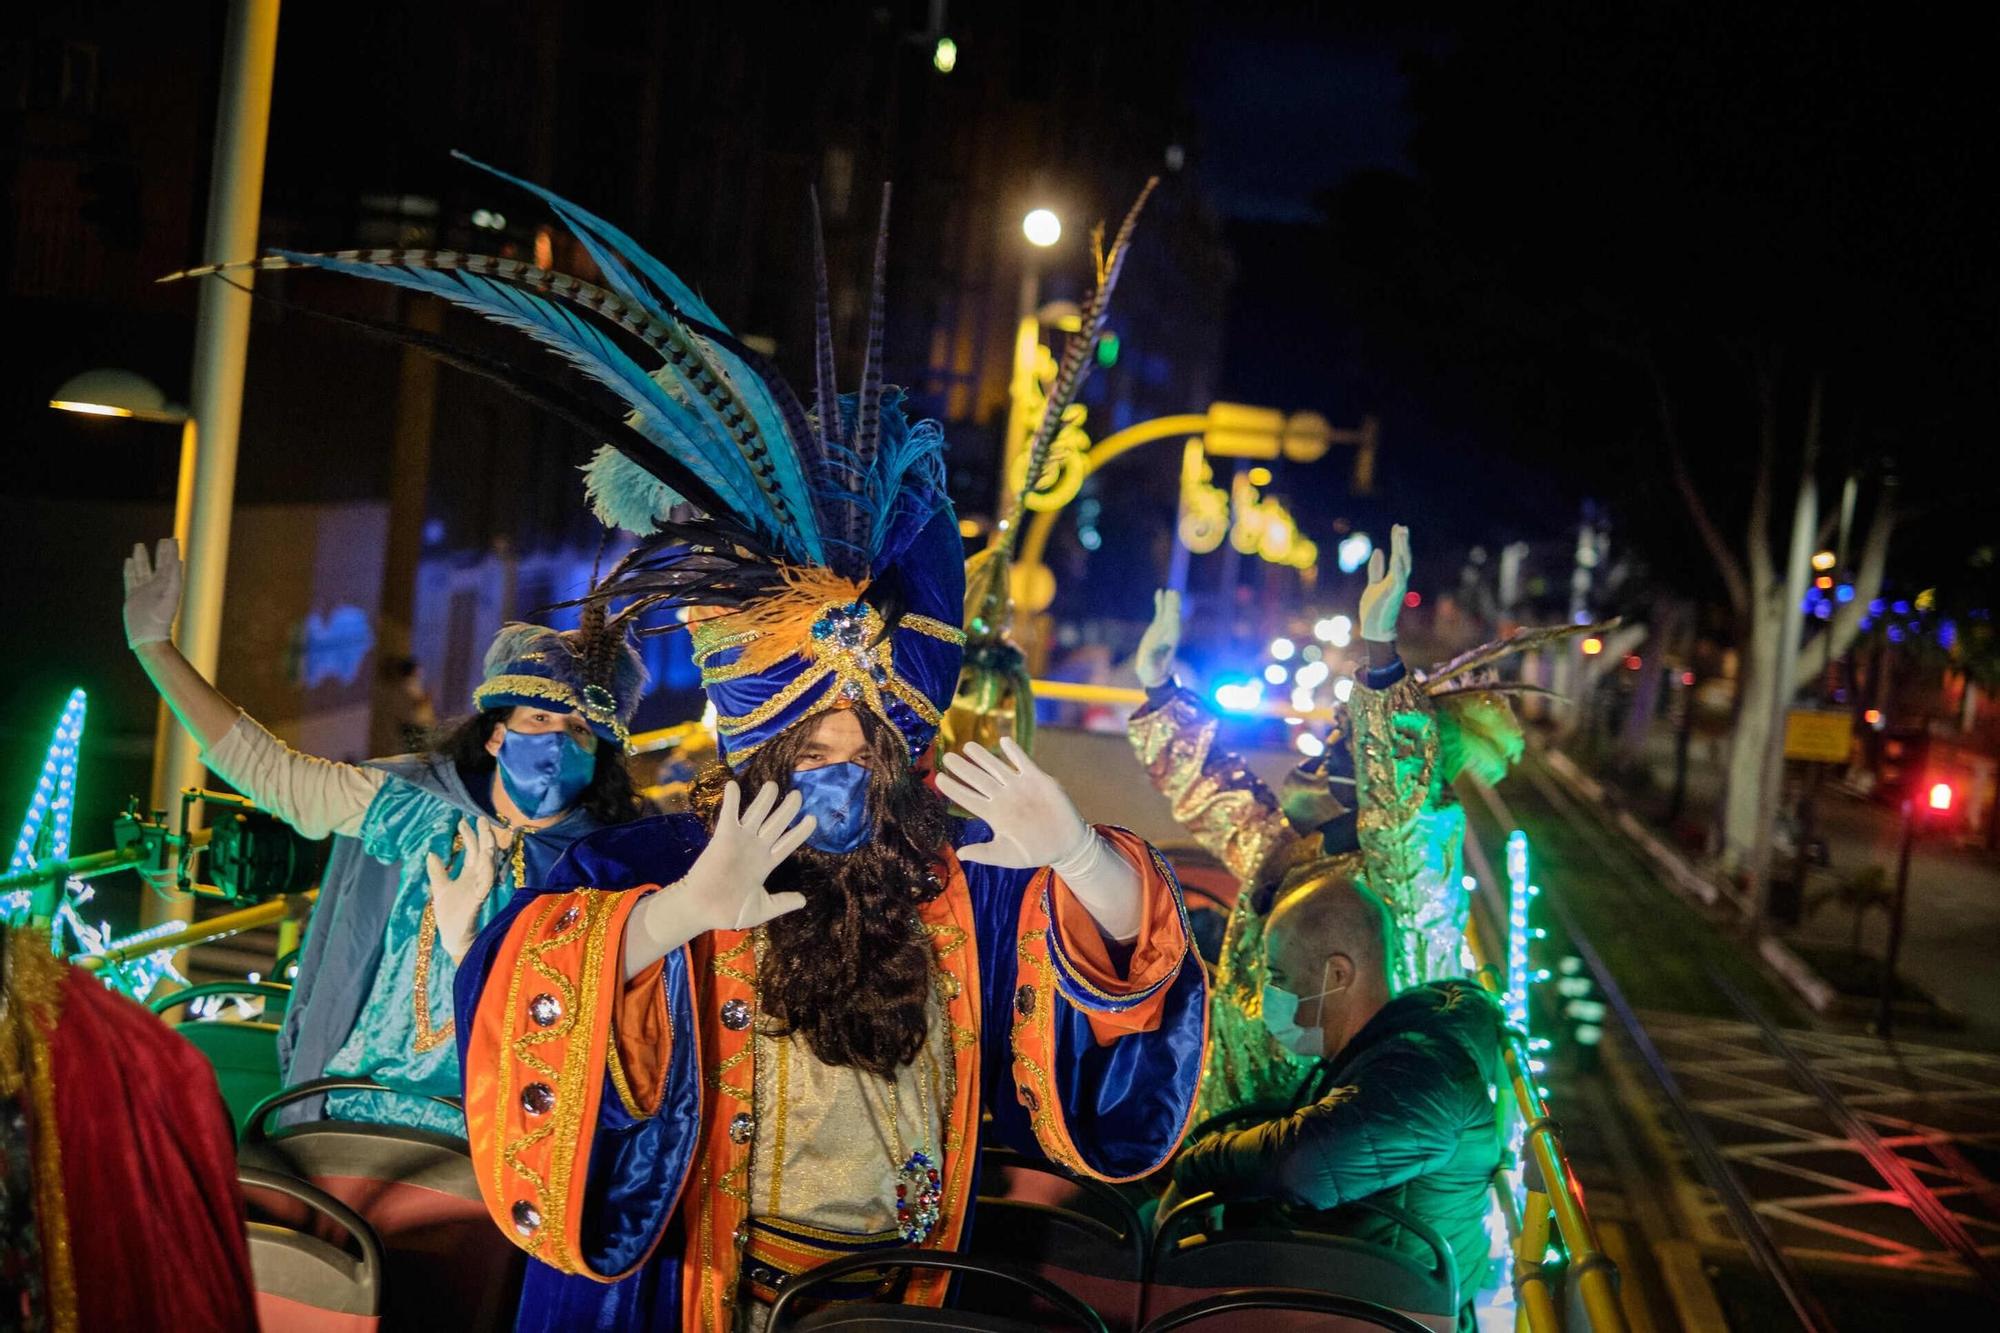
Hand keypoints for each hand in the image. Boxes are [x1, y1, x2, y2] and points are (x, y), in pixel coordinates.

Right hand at [122, 538, 183, 647]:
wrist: (148, 636)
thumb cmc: (161, 619)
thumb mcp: (170, 595)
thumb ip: (173, 578)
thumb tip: (178, 561)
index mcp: (168, 586)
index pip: (169, 564)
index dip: (170, 552)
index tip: (172, 539)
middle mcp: (156, 587)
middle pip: (158, 565)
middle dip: (160, 553)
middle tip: (162, 540)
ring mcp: (143, 591)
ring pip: (141, 569)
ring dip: (141, 558)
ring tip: (139, 545)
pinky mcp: (132, 597)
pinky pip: (130, 579)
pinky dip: (129, 569)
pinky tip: (128, 561)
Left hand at [427, 819, 500, 962]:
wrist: (452, 938)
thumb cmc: (449, 915)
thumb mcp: (440, 888)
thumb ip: (437, 871)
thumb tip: (431, 853)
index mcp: (469, 874)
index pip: (473, 850)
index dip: (469, 835)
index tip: (463, 821)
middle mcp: (477, 878)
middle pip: (484, 853)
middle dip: (484, 836)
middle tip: (481, 819)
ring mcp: (479, 888)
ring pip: (488, 865)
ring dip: (489, 850)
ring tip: (487, 834)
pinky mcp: (478, 900)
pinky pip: (485, 884)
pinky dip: (487, 872)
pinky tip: (486, 861)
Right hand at [678, 781, 812, 931]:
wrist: (702, 911)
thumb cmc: (728, 912)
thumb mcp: (761, 909)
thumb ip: (781, 903)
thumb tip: (803, 900)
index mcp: (765, 863)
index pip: (788, 843)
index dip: (800, 831)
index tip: (813, 818)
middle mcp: (755, 848)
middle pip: (777, 823)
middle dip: (788, 808)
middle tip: (799, 794)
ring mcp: (740, 841)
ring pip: (757, 814)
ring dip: (765, 799)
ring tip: (774, 784)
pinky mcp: (723, 838)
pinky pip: (729, 815)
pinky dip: (732, 801)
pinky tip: (733, 785)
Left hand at [937, 738, 1089, 868]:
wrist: (1064, 844)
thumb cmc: (1034, 852)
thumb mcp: (1007, 855)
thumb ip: (984, 853)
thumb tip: (959, 853)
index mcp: (993, 814)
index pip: (968, 798)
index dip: (953, 788)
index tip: (938, 778)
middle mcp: (1003, 797)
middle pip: (978, 779)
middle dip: (962, 768)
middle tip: (947, 756)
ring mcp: (1019, 787)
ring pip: (996, 767)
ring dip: (983, 756)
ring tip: (968, 746)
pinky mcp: (1038, 779)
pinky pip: (1023, 762)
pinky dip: (1014, 752)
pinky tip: (1004, 742)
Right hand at [1134, 589, 1180, 688]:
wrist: (1152, 673)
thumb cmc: (1152, 671)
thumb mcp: (1151, 666)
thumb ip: (1153, 659)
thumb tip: (1154, 651)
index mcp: (1170, 639)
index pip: (1174, 622)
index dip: (1174, 612)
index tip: (1174, 604)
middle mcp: (1169, 631)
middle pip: (1173, 614)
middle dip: (1173, 604)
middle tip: (1174, 593)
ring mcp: (1164, 628)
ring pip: (1167, 611)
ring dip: (1168, 601)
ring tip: (1169, 590)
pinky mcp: (1157, 627)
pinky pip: (1159, 611)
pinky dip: (1160, 602)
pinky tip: (1159, 592)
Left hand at [1357, 524, 1410, 642]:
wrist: (1374, 629)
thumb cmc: (1374, 609)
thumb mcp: (1373, 584)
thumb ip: (1376, 569)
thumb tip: (1378, 550)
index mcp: (1394, 578)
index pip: (1398, 556)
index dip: (1398, 542)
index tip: (1398, 527)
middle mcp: (1399, 581)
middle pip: (1403, 557)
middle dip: (1402, 542)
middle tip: (1401, 527)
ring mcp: (1398, 587)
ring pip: (1402, 564)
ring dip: (1401, 549)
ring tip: (1400, 535)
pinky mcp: (1393, 595)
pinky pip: (1398, 578)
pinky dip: (1398, 567)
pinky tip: (1396, 555)